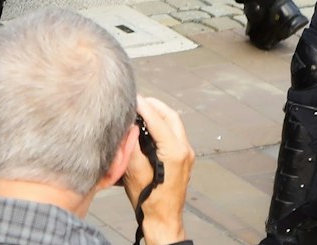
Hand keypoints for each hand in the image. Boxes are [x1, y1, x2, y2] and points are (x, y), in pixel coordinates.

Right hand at [122, 97, 192, 244]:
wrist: (163, 219)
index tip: (132, 97)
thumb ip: (131, 145)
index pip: (158, 120)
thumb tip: (129, 124)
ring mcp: (187, 154)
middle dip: (154, 105)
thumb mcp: (133, 171)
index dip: (143, 106)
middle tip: (137, 100)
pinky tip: (149, 126)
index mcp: (174, 152)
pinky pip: (175, 133)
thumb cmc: (148, 200)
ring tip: (141, 109)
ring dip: (159, 113)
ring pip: (175, 123)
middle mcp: (185, 150)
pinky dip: (163, 125)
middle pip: (171, 116)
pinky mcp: (185, 158)